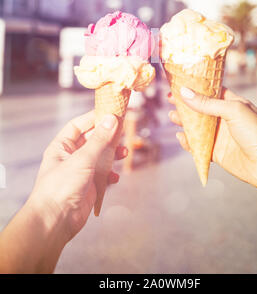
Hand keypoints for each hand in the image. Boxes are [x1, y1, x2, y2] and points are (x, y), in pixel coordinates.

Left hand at [29, 111, 126, 242]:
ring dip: (113, 154)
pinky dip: (111, 174)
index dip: (94, 117)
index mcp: (62, 147)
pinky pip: (103, 175)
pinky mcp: (88, 186)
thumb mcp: (82, 159)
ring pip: (100, 157)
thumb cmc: (60, 188)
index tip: (111, 112)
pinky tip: (115, 177)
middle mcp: (71, 157)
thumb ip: (99, 140)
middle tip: (123, 131)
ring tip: (124, 153)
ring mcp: (80, 172)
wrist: (55, 221)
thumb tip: (111, 119)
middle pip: (92, 140)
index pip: (79, 125)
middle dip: (108, 136)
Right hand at [168, 87, 256, 188]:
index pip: (211, 91)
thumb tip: (184, 92)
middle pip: (201, 109)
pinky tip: (181, 137)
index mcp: (232, 103)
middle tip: (170, 100)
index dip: (195, 88)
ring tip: (173, 117)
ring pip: (197, 127)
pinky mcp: (217, 152)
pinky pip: (198, 146)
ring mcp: (220, 135)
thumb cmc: (256, 132)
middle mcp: (225, 118)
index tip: (178, 84)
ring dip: (184, 122)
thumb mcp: (232, 111)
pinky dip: (188, 142)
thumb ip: (207, 103)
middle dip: (185, 105)